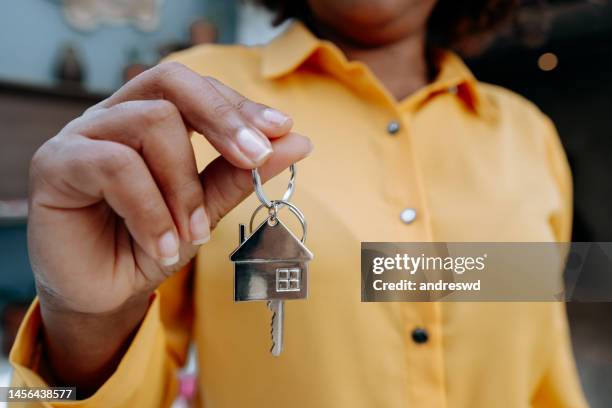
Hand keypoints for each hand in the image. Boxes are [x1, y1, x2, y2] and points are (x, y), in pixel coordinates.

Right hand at [28, 62, 311, 315]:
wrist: (105, 292)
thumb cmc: (152, 242)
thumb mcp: (205, 208)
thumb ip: (241, 174)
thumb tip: (298, 142)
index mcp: (148, 116)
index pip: (196, 88)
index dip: (239, 105)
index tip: (282, 129)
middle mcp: (114, 116)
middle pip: (171, 83)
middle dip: (222, 118)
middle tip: (255, 158)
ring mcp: (81, 135)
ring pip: (150, 124)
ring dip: (184, 186)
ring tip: (192, 233)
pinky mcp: (56, 164)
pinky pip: (116, 166)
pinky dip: (152, 211)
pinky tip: (164, 245)